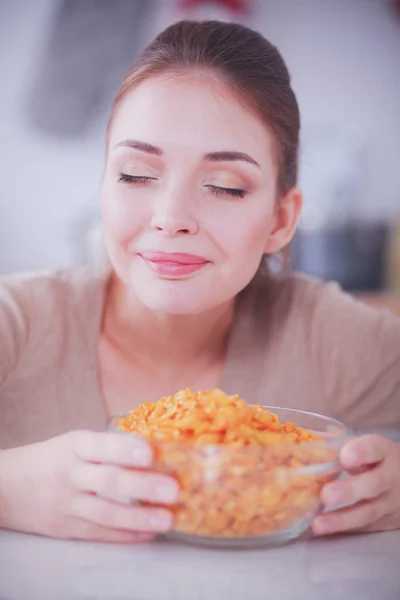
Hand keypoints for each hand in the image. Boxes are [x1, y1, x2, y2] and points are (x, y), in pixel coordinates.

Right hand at [0, 430, 178, 542]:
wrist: (6, 487)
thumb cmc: (50, 459)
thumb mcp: (73, 444)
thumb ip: (107, 448)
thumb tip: (157, 452)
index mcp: (74, 446)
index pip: (101, 446)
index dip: (125, 450)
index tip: (151, 452)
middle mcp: (71, 474)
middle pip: (108, 480)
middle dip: (142, 485)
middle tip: (173, 489)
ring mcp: (68, 504)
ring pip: (105, 513)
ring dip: (139, 518)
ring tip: (167, 519)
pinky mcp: (66, 528)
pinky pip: (99, 533)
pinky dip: (125, 535)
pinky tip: (149, 534)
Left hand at [312, 434, 399, 535]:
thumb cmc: (374, 460)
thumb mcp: (363, 446)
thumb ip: (337, 443)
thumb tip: (300, 436)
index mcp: (382, 451)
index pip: (374, 449)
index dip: (361, 453)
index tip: (345, 457)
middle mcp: (390, 477)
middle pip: (373, 484)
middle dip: (349, 490)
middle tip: (326, 495)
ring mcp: (389, 502)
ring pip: (368, 512)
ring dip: (341, 519)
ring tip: (318, 523)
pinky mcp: (385, 522)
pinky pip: (364, 527)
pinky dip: (343, 529)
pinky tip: (324, 530)